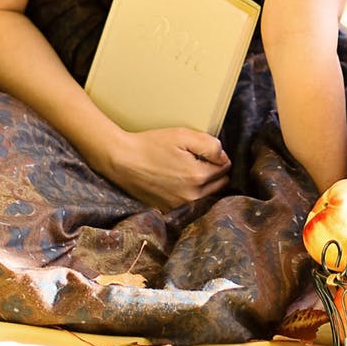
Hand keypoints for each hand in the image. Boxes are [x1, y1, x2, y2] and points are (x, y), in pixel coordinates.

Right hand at [104, 127, 231, 210]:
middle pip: (218, 185)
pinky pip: (188, 203)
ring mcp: (179, 205)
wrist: (122, 160)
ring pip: (205, 195)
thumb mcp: (183, 135)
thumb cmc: (151, 145)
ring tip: (189, 170)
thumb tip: (224, 157)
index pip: (224, 168)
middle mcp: (192, 196)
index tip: (208, 152)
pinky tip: (177, 182)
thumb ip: (210, 145)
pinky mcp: (168, 210)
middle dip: (215, 172)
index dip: (218, 157)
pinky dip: (188, 194)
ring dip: (204, 185)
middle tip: (201, 160)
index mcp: (198, 177)